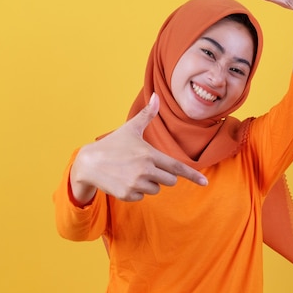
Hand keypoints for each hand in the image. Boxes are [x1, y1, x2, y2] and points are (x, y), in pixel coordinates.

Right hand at [70, 93, 207, 202]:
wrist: (88, 163)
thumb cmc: (112, 145)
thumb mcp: (130, 129)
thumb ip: (147, 115)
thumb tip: (157, 96)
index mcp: (149, 154)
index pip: (176, 167)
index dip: (192, 175)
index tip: (205, 183)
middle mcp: (145, 170)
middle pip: (170, 180)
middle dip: (163, 175)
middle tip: (145, 166)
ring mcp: (136, 184)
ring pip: (156, 189)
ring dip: (149, 183)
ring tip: (131, 172)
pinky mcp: (127, 195)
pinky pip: (142, 196)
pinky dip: (136, 191)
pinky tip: (124, 180)